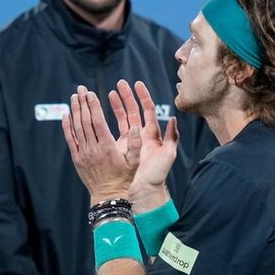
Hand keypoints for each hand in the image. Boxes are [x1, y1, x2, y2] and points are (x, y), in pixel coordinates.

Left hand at [62, 85, 141, 203]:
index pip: (97, 121)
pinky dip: (67, 126)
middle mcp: (93, 148)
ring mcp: (83, 153)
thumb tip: (137, 126)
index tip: (91, 93)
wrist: (108, 196)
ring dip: (75, 110)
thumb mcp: (134, 162)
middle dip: (83, 103)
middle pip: (85, 121)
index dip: (93, 106)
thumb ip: (136, 144)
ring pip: (77, 128)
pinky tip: (66, 115)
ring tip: (74, 97)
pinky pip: (70, 139)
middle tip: (80, 89)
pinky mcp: (77, 158)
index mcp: (107, 147)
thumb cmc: (123, 178)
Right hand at [110, 80, 177, 211]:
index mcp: (152, 134)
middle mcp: (141, 135)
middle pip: (133, 110)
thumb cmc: (157, 174)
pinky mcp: (120, 148)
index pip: (147, 110)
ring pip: (122, 118)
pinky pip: (113, 130)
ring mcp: (130, 141)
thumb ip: (171, 137)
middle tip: (120, 84)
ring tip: (109, 93)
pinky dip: (108, 121)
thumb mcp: (168, 155)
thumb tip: (172, 118)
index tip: (137, 84)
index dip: (143, 96)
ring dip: (116, 105)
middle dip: (127, 96)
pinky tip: (101, 113)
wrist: (144, 191)